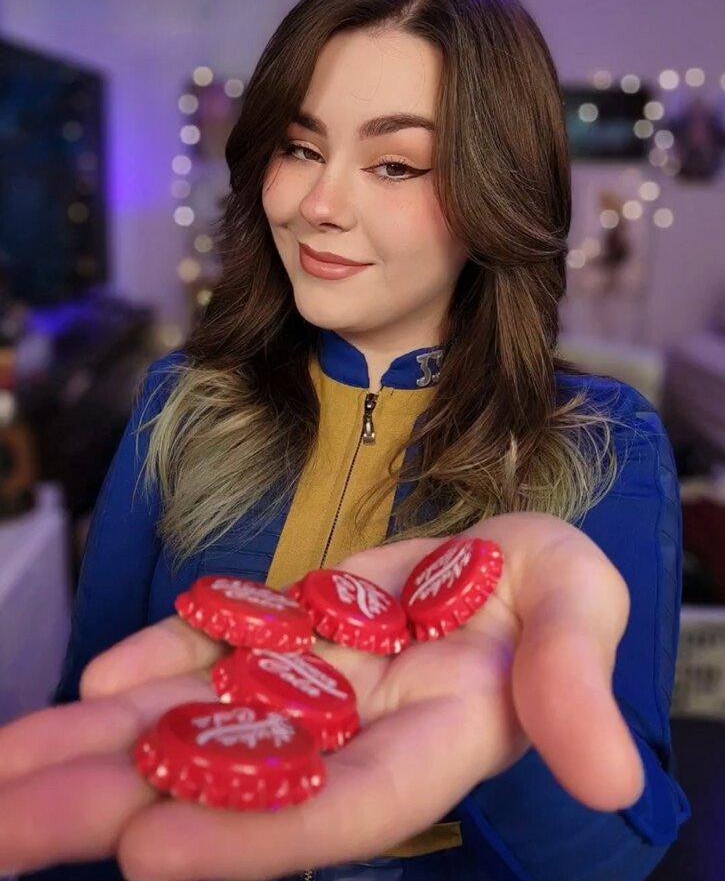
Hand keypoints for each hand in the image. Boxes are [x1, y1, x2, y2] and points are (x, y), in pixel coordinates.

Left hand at [0, 511, 643, 879]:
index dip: (254, 833)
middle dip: (116, 806)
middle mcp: (353, 727)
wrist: (515, 563)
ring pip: (202, 718)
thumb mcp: (583, 607)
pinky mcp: (291, 633)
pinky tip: (95, 682)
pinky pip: (220, 650)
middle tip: (0, 828)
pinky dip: (160, 661)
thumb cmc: (558, 591)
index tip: (148, 851)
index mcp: (435, 739)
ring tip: (5, 768)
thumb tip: (607, 769)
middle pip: (232, 777)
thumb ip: (577, 679)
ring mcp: (311, 681)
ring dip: (101, 745)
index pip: (342, 803)